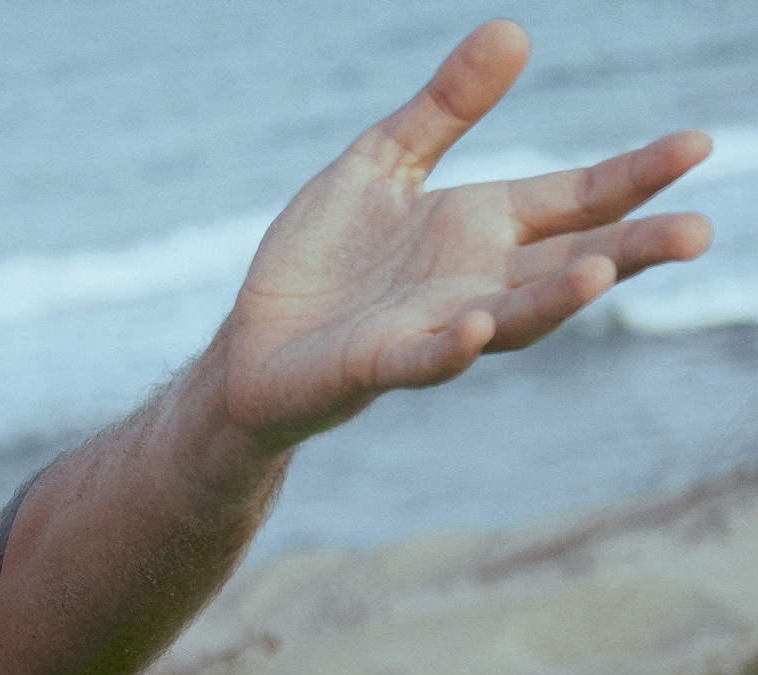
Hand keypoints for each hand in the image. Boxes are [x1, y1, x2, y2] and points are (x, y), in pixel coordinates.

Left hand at [222, 20, 710, 446]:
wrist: (254, 340)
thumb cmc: (325, 257)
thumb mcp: (383, 161)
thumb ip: (445, 107)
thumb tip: (513, 29)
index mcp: (486, 225)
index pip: (577, 197)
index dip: (635, 174)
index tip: (697, 144)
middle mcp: (477, 281)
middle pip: (571, 263)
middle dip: (632, 249)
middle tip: (697, 231)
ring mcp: (433, 327)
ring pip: (512, 316)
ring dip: (556, 298)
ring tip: (602, 271)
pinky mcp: (379, 364)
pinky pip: (423, 360)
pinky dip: (449, 347)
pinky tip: (472, 326)